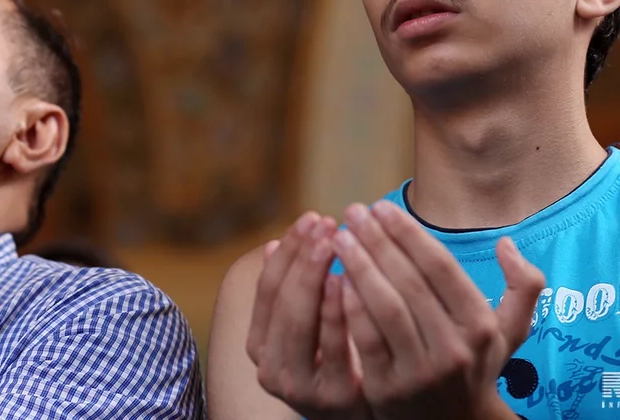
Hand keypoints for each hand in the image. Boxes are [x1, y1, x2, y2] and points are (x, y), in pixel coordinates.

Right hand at [247, 212, 373, 419]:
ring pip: (300, 321)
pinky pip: (332, 346)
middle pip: (282, 301)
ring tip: (332, 242)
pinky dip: (336, 311)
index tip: (309, 218)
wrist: (361, 418)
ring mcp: (298, 386)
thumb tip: (275, 244)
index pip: (268, 288)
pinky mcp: (332, 398)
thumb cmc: (333, 364)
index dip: (288, 251)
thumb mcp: (306, 329)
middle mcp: (270, 368)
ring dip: (314, 277)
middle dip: (303, 257)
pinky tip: (347, 280)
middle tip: (324, 222)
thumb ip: (293, 292)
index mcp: (259, 345)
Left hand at [334, 201, 543, 419]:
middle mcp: (454, 349)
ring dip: (360, 266)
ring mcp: (421, 372)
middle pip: (409, 282)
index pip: (440, 267)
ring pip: (386, 307)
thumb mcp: (508, 331)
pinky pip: (366, 340)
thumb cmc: (475, 364)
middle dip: (377, 241)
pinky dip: (350, 307)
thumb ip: (524, 286)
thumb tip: (507, 243)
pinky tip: (335, 277)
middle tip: (353, 211)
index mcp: (480, 325)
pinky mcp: (388, 390)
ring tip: (339, 237)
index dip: (408, 233)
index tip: (381, 206)